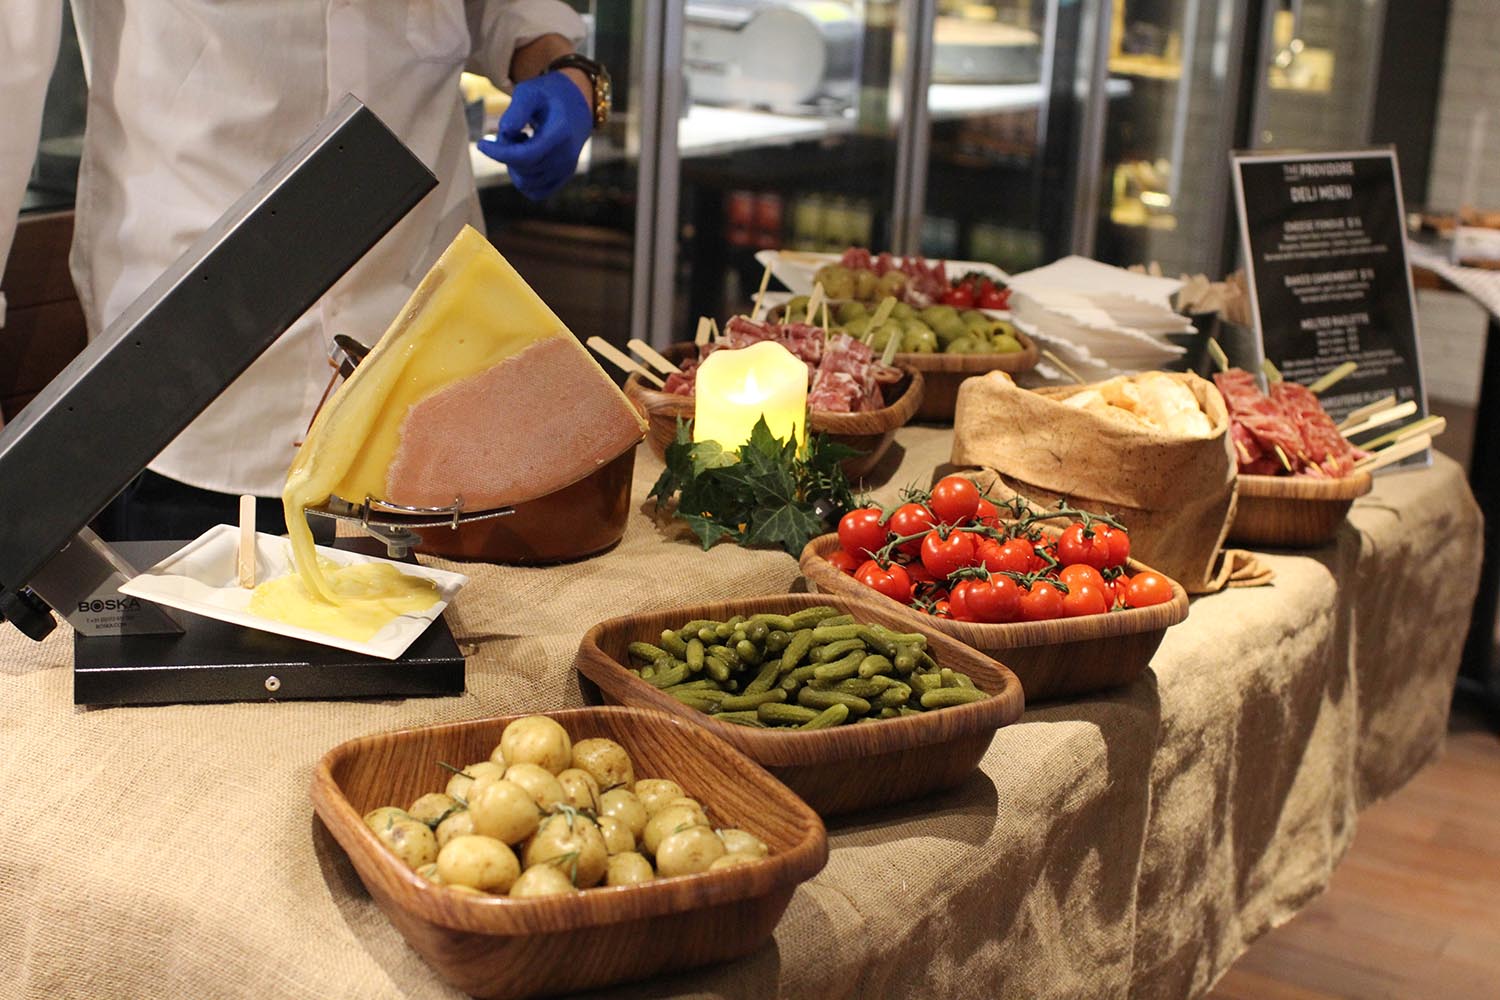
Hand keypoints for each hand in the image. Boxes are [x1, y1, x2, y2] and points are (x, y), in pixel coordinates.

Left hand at [477, 71, 591, 200]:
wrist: (578, 103)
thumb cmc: (549, 94)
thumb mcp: (530, 91)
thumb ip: (517, 109)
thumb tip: (505, 132)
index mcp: (560, 133)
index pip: (525, 156)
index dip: (499, 153)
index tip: (481, 143)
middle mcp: (566, 156)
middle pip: (522, 169)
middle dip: (505, 152)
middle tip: (508, 131)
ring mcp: (566, 169)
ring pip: (526, 183)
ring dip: (513, 166)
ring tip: (520, 142)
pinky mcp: (563, 177)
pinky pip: (536, 192)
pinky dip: (523, 180)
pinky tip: (526, 158)